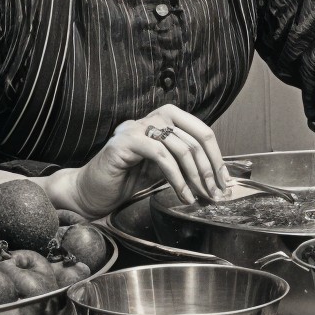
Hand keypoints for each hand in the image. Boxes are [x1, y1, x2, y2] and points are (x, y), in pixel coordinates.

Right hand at [69, 106, 230, 214]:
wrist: (89, 192)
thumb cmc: (125, 180)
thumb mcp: (163, 169)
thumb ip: (184, 162)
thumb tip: (215, 172)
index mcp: (163, 120)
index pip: (200, 131)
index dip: (216, 155)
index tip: (224, 178)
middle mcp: (151, 118)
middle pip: (194, 139)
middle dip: (210, 168)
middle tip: (215, 191)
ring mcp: (137, 127)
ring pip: (180, 147)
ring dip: (195, 176)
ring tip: (199, 196)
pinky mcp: (125, 142)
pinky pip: (161, 155)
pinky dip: (177, 177)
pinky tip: (182, 193)